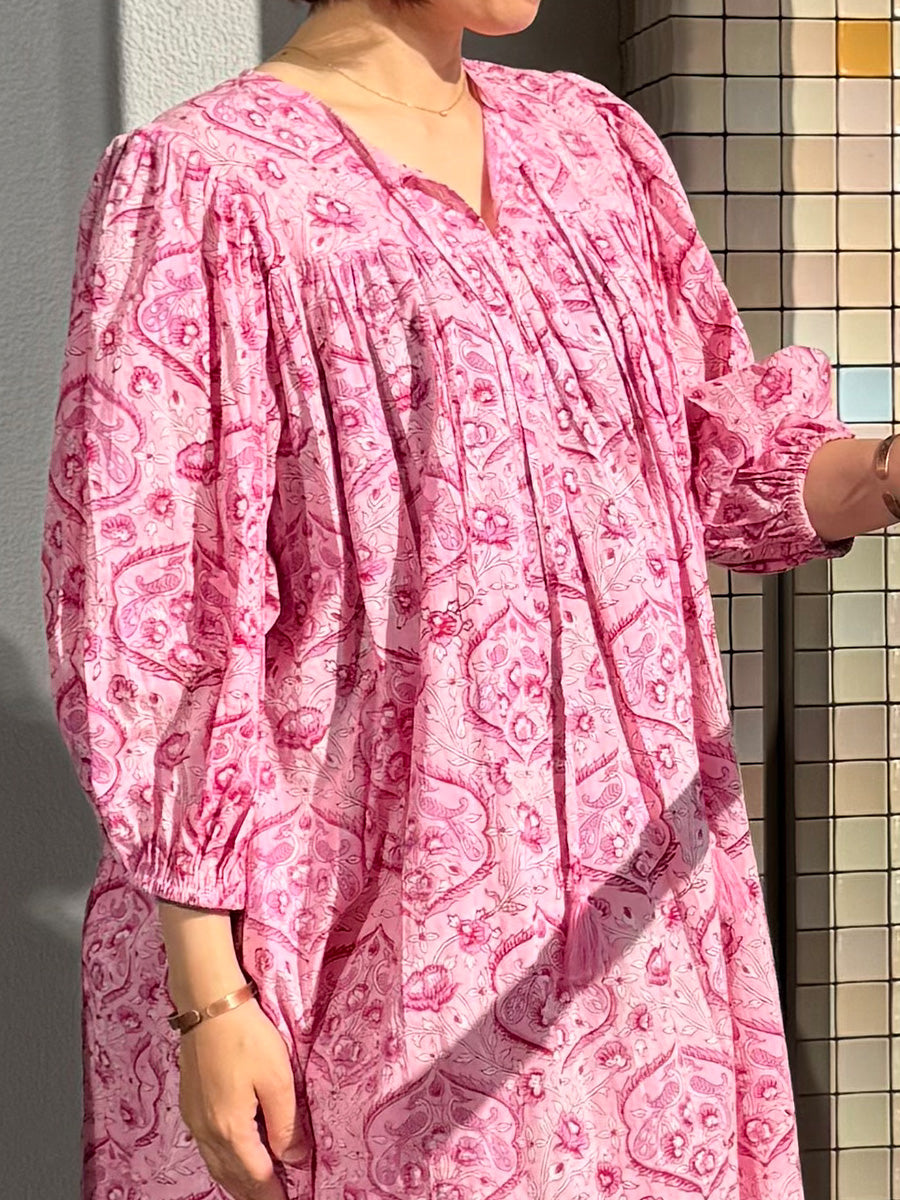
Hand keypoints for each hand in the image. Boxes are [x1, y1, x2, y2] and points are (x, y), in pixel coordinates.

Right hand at [176, 994, 311, 1199]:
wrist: (207, 1005)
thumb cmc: (246, 1037)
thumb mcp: (277, 1079)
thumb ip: (285, 1124)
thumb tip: (294, 1158)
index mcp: (231, 1129)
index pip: (256, 1176)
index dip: (273, 1193)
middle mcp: (207, 1132)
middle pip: (232, 1177)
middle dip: (253, 1194)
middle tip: (275, 1198)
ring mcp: (195, 1120)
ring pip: (216, 1165)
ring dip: (236, 1182)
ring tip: (256, 1190)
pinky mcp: (190, 1105)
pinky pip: (207, 1149)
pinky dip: (223, 1163)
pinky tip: (233, 1159)